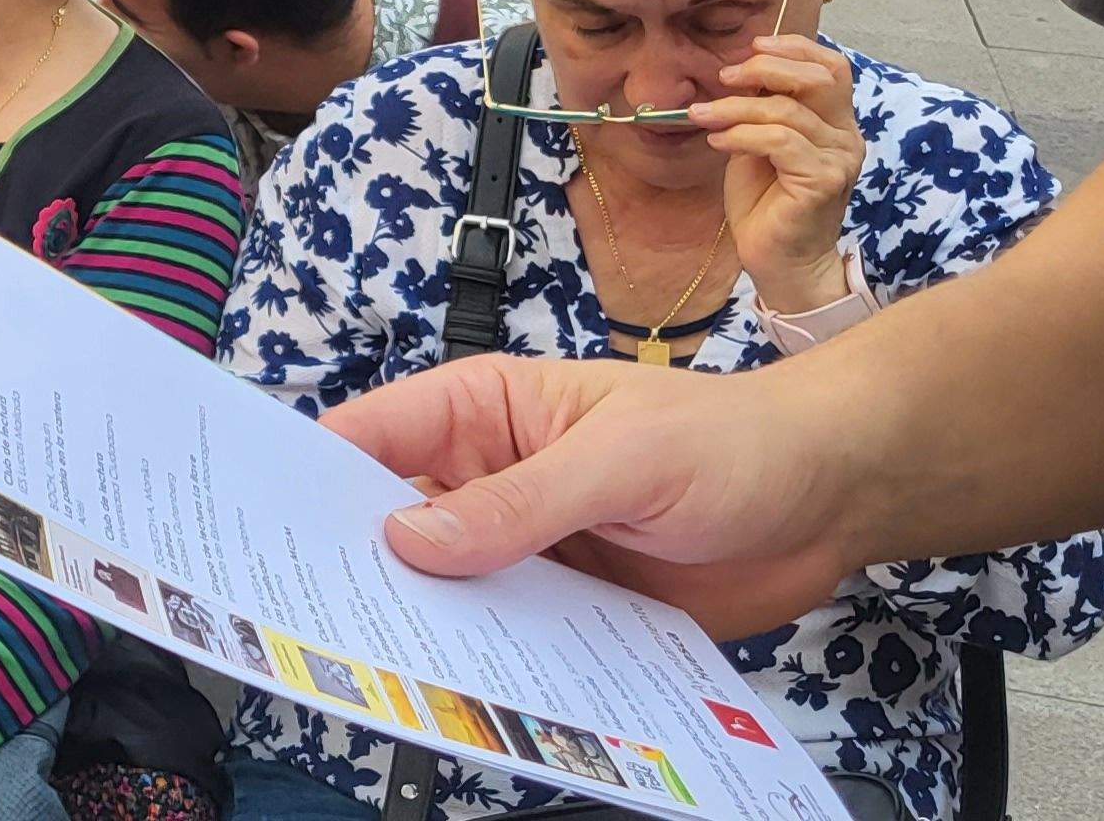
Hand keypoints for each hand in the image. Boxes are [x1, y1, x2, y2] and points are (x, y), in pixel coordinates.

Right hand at [322, 354, 856, 637]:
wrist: (834, 498)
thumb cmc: (731, 441)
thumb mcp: (620, 459)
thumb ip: (518, 502)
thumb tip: (410, 540)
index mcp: (485, 413)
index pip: (373, 436)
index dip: (315, 476)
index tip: (269, 527)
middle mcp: (491, 480)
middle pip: (394, 525)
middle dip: (357, 565)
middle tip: (315, 616)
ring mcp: (527, 547)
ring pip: (447, 591)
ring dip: (425, 623)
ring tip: (383, 666)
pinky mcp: (566, 608)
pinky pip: (509, 638)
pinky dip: (490, 662)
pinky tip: (472, 690)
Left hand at [687, 32, 865, 308]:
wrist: (779, 260)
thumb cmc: (766, 202)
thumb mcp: (759, 143)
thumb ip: (762, 108)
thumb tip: (741, 69)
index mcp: (836, 122)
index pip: (833, 68)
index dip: (795, 48)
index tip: (753, 46)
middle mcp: (847, 136)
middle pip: (818, 78)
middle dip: (766, 69)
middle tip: (724, 78)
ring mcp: (839, 159)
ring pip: (787, 111)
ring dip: (735, 108)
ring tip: (702, 116)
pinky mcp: (823, 180)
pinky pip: (779, 141)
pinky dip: (741, 135)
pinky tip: (718, 143)